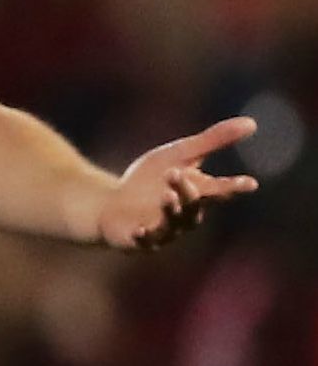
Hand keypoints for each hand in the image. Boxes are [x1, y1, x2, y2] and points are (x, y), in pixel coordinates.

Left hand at [95, 116, 258, 250]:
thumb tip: (252, 123)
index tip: (250, 183)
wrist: (113, 202)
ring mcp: (164, 230)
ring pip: (174, 224)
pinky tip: (139, 230)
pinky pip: (145, 242)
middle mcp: (186, 215)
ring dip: (172, 210)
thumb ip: (213, 141)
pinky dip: (144, 237)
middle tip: (175, 173)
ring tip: (167, 195)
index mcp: (198, 193)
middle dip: (187, 191)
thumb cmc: (151, 179)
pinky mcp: (140, 241)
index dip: (234, 187)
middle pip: (193, 205)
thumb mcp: (179, 154)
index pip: (221, 190)